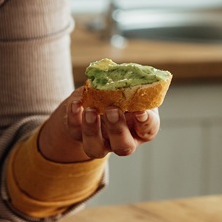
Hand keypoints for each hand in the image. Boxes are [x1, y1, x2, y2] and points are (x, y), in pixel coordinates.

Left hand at [38, 88, 160, 161]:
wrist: (94, 100)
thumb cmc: (119, 93)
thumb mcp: (127, 87)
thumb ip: (127, 83)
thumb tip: (121, 73)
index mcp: (140, 127)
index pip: (148, 130)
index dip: (146, 122)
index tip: (140, 111)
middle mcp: (122, 140)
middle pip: (123, 146)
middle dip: (117, 130)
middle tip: (112, 111)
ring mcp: (100, 142)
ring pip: (95, 148)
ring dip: (92, 129)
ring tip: (90, 110)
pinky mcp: (79, 136)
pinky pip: (75, 132)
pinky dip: (74, 118)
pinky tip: (76, 104)